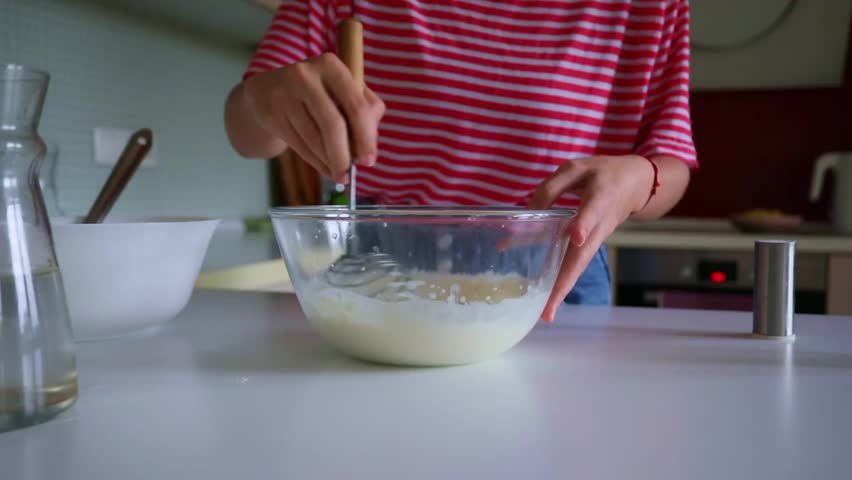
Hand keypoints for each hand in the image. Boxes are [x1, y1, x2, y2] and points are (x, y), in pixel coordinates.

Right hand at [241, 53, 385, 182]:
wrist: (268, 90)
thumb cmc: (318, 93)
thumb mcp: (344, 90)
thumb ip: (366, 109)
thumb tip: (370, 144)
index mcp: (331, 65)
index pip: (355, 106)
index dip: (365, 137)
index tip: (369, 161)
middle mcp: (306, 75)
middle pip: (332, 124)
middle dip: (344, 155)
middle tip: (350, 175)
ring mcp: (285, 94)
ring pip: (314, 138)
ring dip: (329, 161)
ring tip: (339, 173)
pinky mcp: (271, 114)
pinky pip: (299, 145)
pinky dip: (316, 162)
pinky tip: (325, 168)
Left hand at [528, 154, 655, 321]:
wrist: (638, 184)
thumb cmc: (604, 173)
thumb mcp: (577, 168)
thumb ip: (552, 187)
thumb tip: (528, 211)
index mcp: (600, 197)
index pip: (592, 212)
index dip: (584, 224)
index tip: (577, 237)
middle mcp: (600, 224)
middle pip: (583, 256)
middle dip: (565, 282)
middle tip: (548, 308)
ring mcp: (597, 238)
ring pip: (579, 266)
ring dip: (563, 290)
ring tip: (546, 313)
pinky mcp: (592, 244)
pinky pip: (576, 263)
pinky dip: (563, 280)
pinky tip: (547, 297)